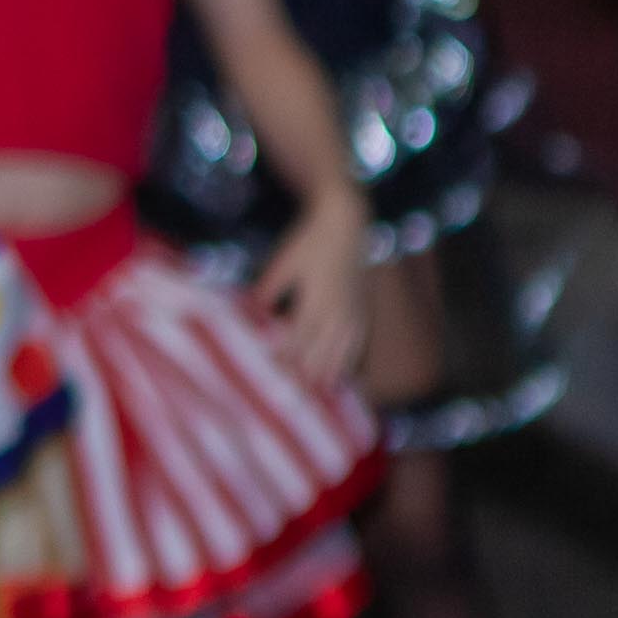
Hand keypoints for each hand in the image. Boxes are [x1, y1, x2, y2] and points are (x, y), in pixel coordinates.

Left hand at [258, 186, 371, 387]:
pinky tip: (350, 367)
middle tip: (299, 395)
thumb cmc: (310, 239)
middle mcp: (336, 309)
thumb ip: (270, 286)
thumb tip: (254, 309)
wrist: (347, 222)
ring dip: (333, 370)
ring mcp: (353, 308)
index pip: (299, 336)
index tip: (275, 372)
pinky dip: (353, 355)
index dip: (287, 356)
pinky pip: (359, 337)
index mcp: (315, 299)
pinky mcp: (363, 304)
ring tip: (325, 391)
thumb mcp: (285, 261)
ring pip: (343, 347)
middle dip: (309, 373)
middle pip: (322, 349)